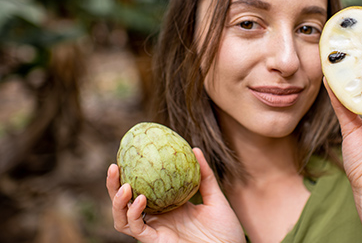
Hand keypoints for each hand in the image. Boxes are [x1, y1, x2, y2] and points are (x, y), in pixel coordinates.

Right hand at [106, 148, 244, 242]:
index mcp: (167, 205)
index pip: (142, 188)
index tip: (128, 155)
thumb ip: (205, 176)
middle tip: (114, 166)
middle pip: (125, 203)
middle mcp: (157, 218)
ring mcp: (155, 230)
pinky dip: (133, 214)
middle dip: (114, 186)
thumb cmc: (225, 229)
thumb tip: (195, 149)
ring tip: (124, 186)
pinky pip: (138, 229)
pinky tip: (140, 199)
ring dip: (118, 203)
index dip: (130, 175)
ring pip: (123, 218)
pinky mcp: (155, 242)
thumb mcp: (215, 198)